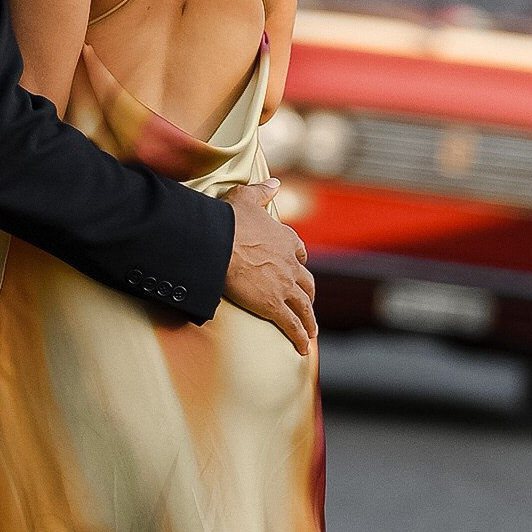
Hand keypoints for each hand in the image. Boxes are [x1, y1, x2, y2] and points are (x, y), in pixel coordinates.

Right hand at [224, 182, 316, 356]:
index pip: (301, 253)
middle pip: (307, 283)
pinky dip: (299, 337)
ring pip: (304, 307)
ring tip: (312, 332)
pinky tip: (303, 348)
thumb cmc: (229, 220)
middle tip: (309, 304)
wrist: (219, 244)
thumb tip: (275, 182)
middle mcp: (291, 264)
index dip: (301, 262)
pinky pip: (291, 325)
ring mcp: (284, 286)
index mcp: (286, 239)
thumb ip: (263, 191)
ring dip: (309, 321)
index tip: (300, 267)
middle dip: (309, 295)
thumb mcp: (247, 198)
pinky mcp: (273, 305)